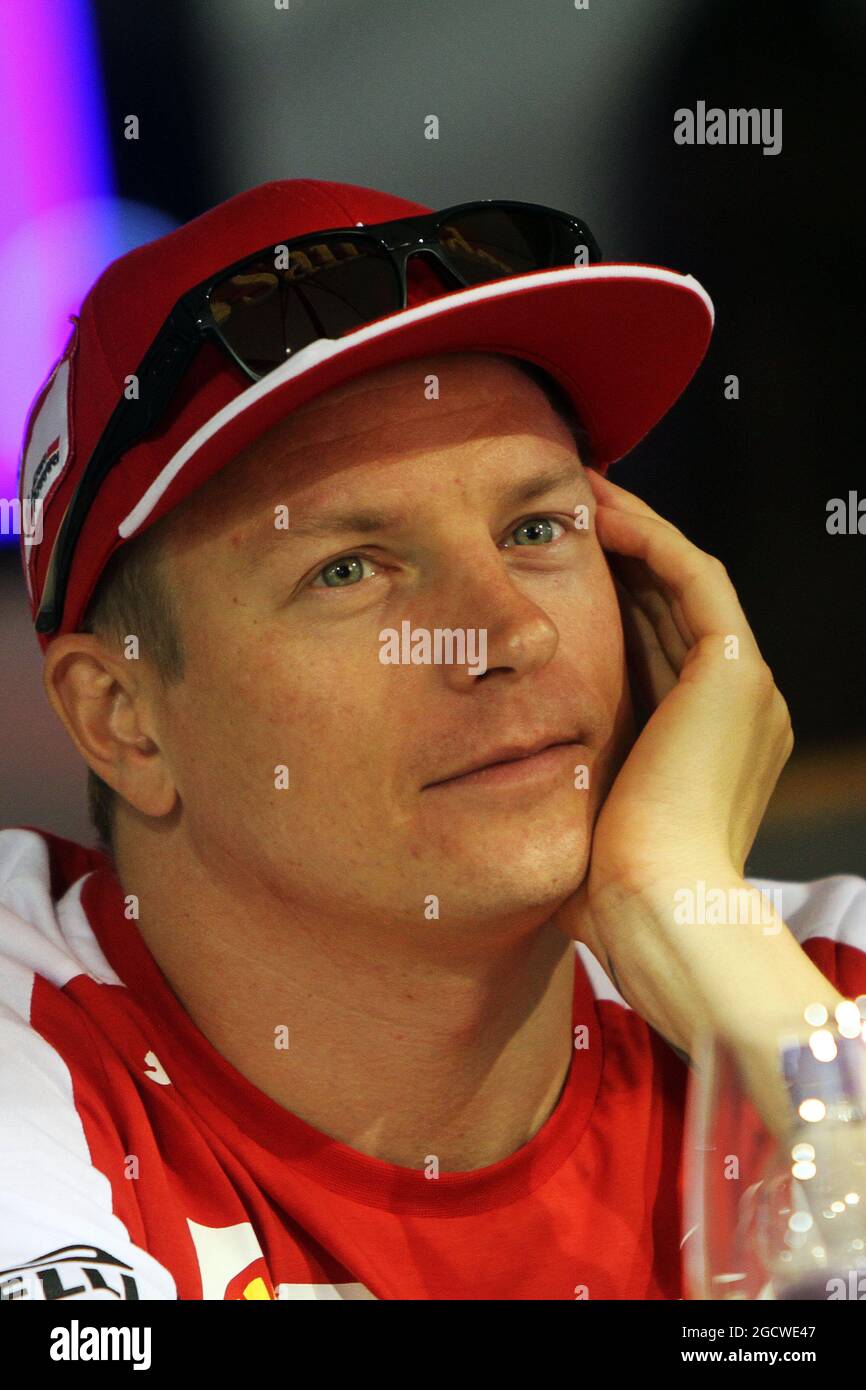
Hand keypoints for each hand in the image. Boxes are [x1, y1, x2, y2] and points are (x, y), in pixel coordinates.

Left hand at [552, 468, 793, 965]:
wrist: (654, 911)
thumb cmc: (610, 890)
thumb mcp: (586, 815)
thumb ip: (570, 775)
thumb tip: (503, 762)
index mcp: (708, 744)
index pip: (658, 647)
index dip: (611, 598)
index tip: (555, 566)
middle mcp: (740, 710)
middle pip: (671, 607)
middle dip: (619, 555)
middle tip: (561, 511)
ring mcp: (746, 688)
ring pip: (685, 580)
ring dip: (633, 530)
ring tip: (578, 493)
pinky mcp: (735, 672)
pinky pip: (693, 578)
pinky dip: (650, 539)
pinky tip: (600, 512)